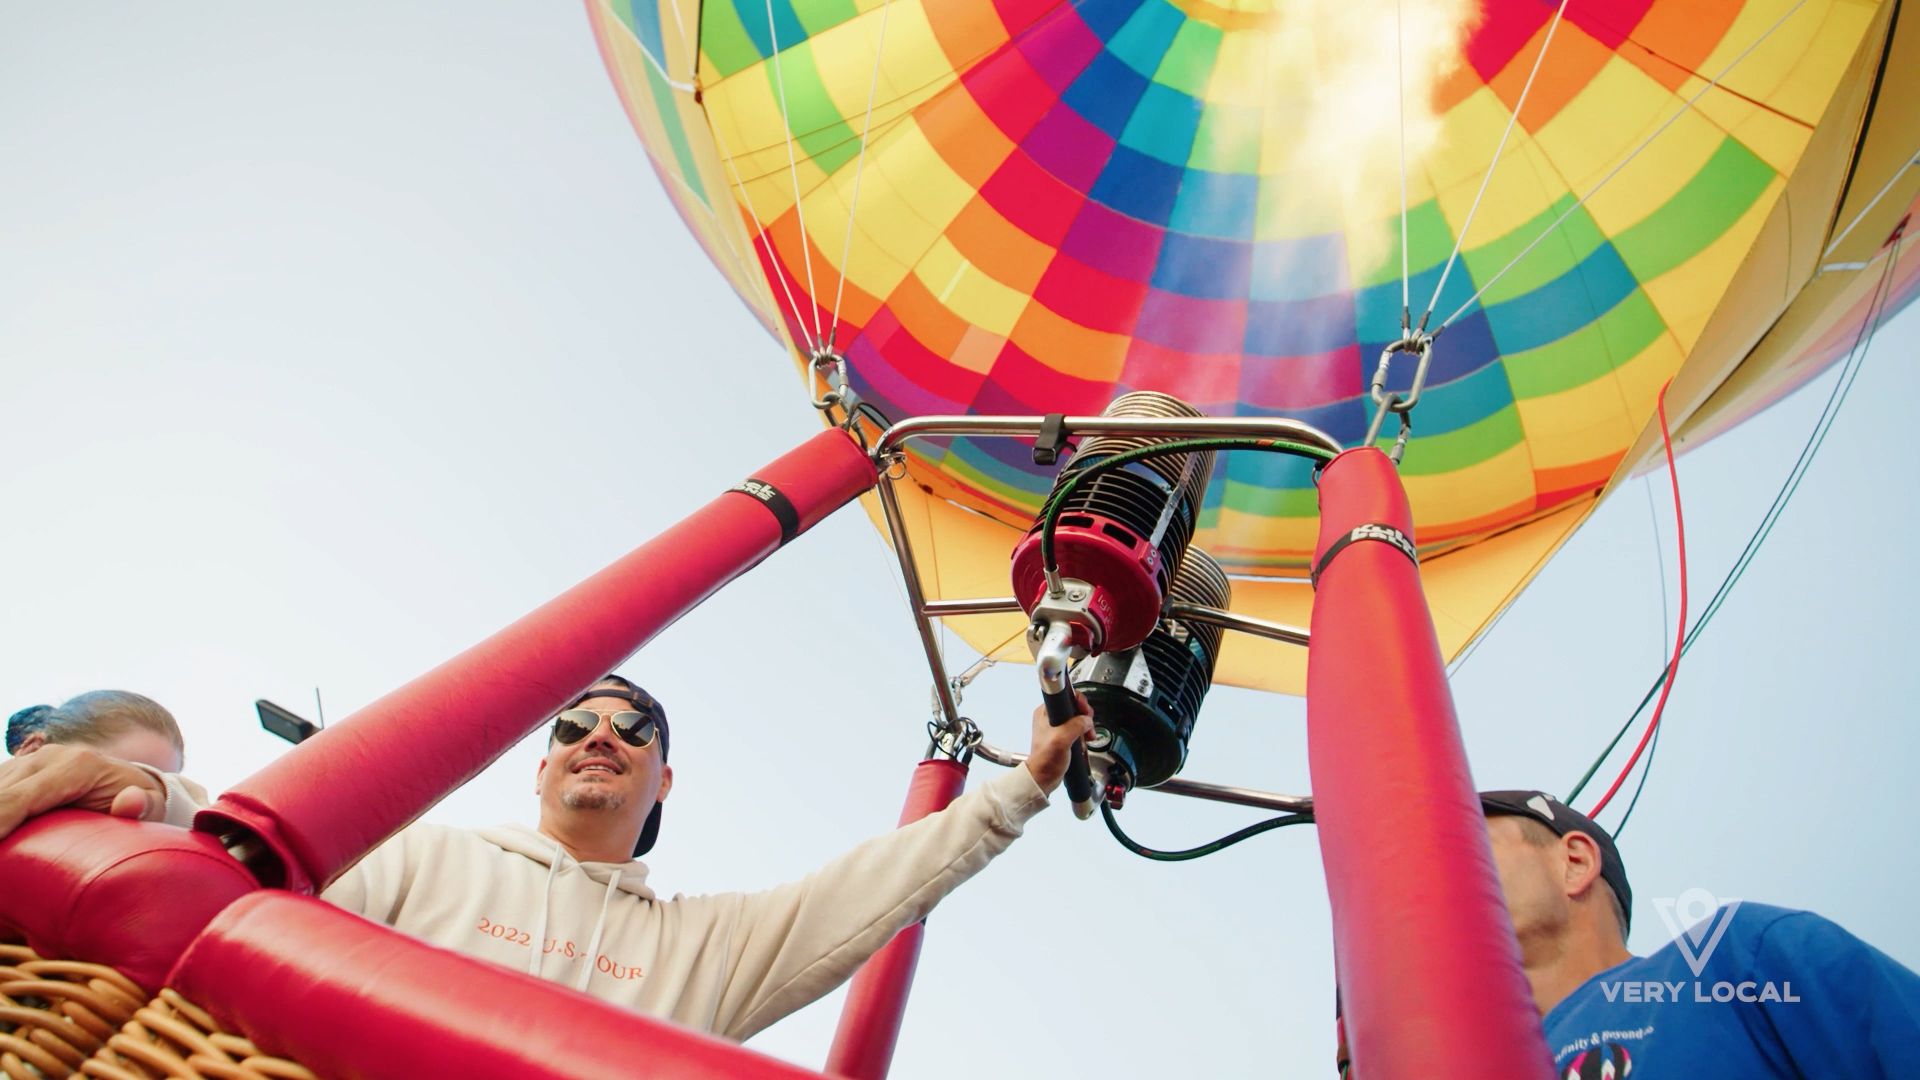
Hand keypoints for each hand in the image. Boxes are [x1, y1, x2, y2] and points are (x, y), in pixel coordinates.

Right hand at [0, 743, 167, 839]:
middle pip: (0, 795)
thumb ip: (144, 805)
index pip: (20, 799)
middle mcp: (48, 757)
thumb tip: (130, 802)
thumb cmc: (141, 805)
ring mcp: (29, 762)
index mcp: (77, 765)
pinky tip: (2, 833)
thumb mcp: (150, 807)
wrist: (133, 787)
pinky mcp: (16, 772)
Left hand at [1022, 692, 1092, 794]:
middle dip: (1085, 716)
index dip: (1078, 701)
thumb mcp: (1061, 739)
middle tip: (1088, 726)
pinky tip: (1085, 740)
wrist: (1043, 778)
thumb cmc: (1045, 760)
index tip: (1085, 711)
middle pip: (1074, 707)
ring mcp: (1057, 727)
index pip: (1065, 696)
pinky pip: (1077, 729)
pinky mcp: (1062, 736)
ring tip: (1088, 735)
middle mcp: (1050, 717)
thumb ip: (1075, 725)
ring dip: (1086, 726)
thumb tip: (1086, 720)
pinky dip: (1084, 734)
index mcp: (1045, 712)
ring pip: (1078, 718)